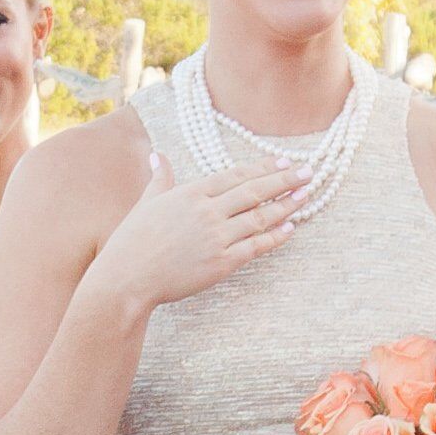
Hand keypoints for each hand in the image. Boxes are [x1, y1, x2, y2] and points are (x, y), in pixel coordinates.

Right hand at [84, 153, 308, 316]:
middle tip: (308, 171)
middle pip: (254, 191)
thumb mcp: (146, 202)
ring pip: (260, 217)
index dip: (262, 167)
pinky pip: (255, 246)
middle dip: (284, 179)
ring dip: (286, 205)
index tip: (282, 160)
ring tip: (306, 195)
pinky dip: (275, 236)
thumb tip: (157, 155)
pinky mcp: (221, 263)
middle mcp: (207, 211)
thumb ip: (159, 178)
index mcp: (190, 192)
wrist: (127, 279)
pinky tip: (290, 227)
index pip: (236, 175)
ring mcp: (216, 237)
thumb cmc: (131, 242)